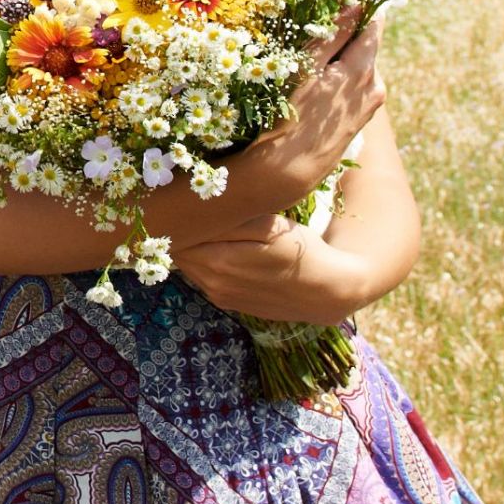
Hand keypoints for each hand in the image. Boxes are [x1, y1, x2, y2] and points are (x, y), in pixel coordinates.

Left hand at [171, 214, 375, 325]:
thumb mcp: (269, 226)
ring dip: (193, 247)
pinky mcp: (229, 303)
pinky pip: (203, 277)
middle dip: (182, 232)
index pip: (176, 237)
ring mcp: (220, 297)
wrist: (327, 291)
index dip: (177, 219)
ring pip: (189, 266)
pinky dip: (205, 261)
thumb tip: (195, 212)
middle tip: (191, 208)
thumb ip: (229, 221)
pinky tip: (222, 247)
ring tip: (208, 226)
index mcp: (218, 263)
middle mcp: (213, 284)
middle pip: (179, 252)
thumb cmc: (300, 251)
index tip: (182, 201)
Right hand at [264, 4, 385, 195]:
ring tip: (310, 69)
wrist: (291, 169)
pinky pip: (354, 88)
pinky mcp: (359, 120)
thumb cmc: (291, 113)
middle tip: (315, 36)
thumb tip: (356, 5)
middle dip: (346, 38)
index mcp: (365, 69)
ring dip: (341, 62)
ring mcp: (369, 106)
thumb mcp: (307, 67)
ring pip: (359, 69)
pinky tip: (315, 92)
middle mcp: (375, 87)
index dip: (363, 9)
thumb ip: (333, 35)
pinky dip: (339, 81)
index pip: (375, 27)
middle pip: (366, 48)